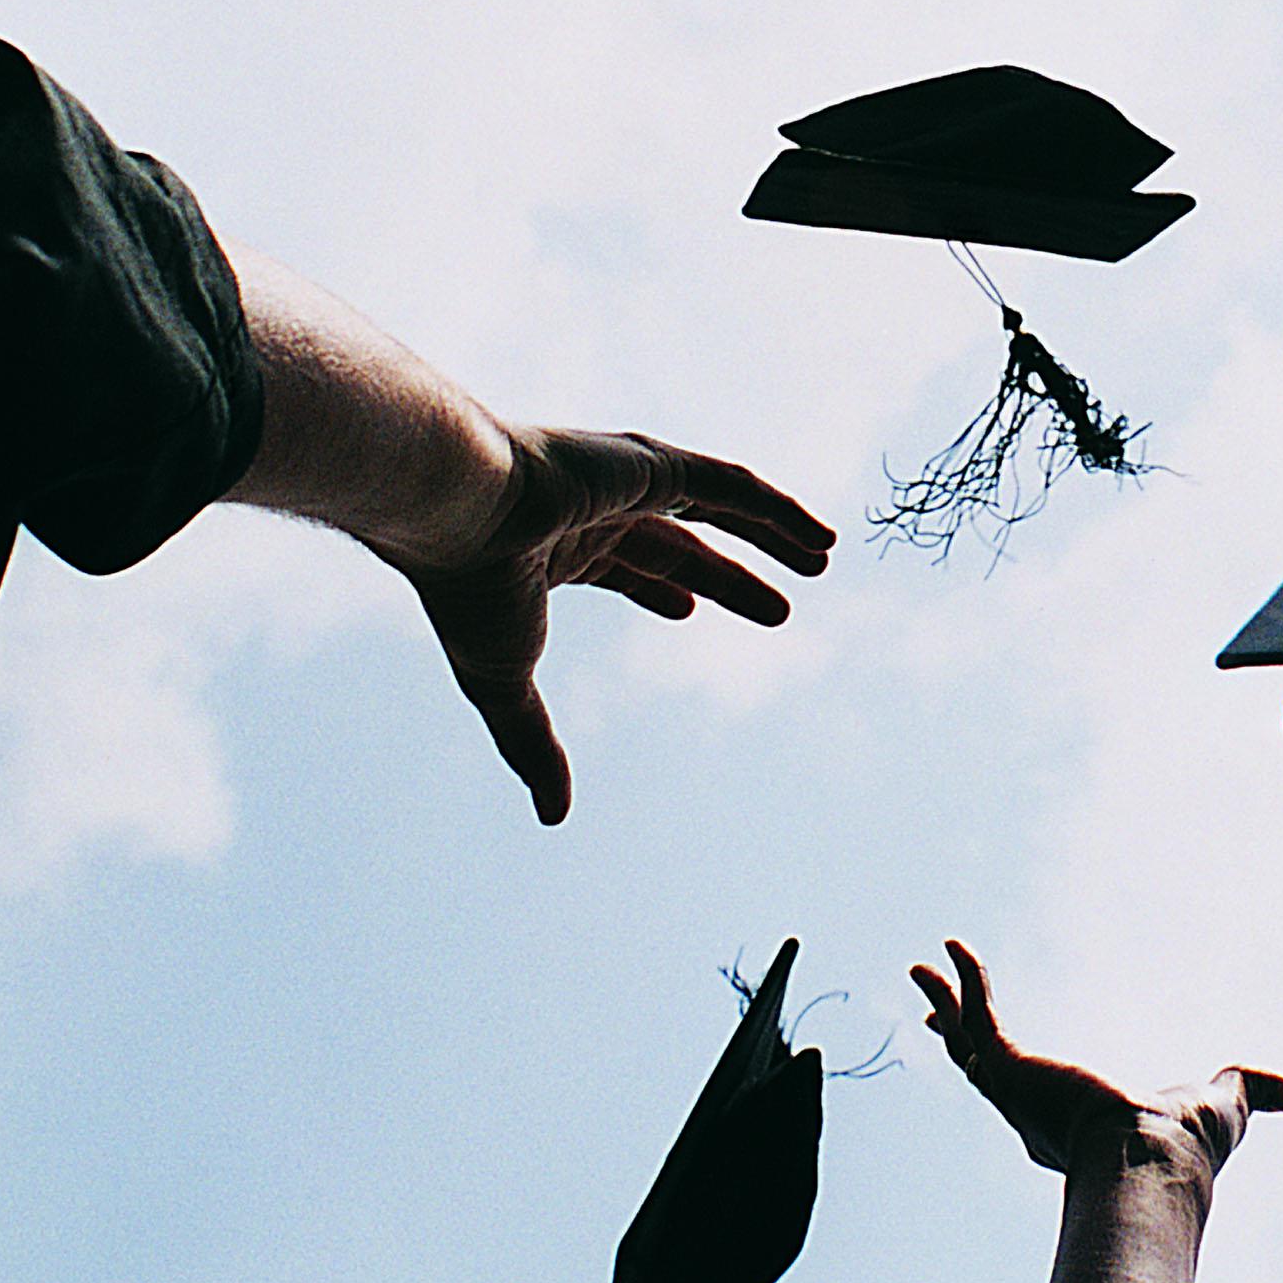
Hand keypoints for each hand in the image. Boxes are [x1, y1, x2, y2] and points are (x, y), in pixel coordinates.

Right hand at [385, 420, 833, 827]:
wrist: (459, 510)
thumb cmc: (469, 591)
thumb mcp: (504, 682)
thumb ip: (534, 746)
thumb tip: (554, 819)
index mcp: (554, 550)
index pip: (621, 565)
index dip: (663, 587)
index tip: (690, 608)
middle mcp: (594, 510)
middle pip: (678, 545)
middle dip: (728, 578)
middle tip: (779, 612)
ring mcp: (626, 481)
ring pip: (718, 506)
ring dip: (771, 533)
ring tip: (823, 557)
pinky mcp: (655, 463)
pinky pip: (732, 483)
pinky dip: (778, 506)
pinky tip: (816, 532)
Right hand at [913, 941, 1282, 1197]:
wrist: (1153, 1158)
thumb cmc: (1187, 1144)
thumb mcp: (1225, 1104)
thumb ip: (1255, 1090)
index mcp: (1075, 1129)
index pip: (1035, 1097)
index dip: (1015, 1075)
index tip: (1003, 1057)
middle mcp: (1035, 1115)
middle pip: (985, 1071)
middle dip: (960, 1041)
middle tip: (938, 1013)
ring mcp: (1017, 1093)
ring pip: (965, 1044)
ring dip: (942, 1005)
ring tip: (918, 971)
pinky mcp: (1011, 1069)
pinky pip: (976, 1019)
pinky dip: (962, 982)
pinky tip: (951, 949)